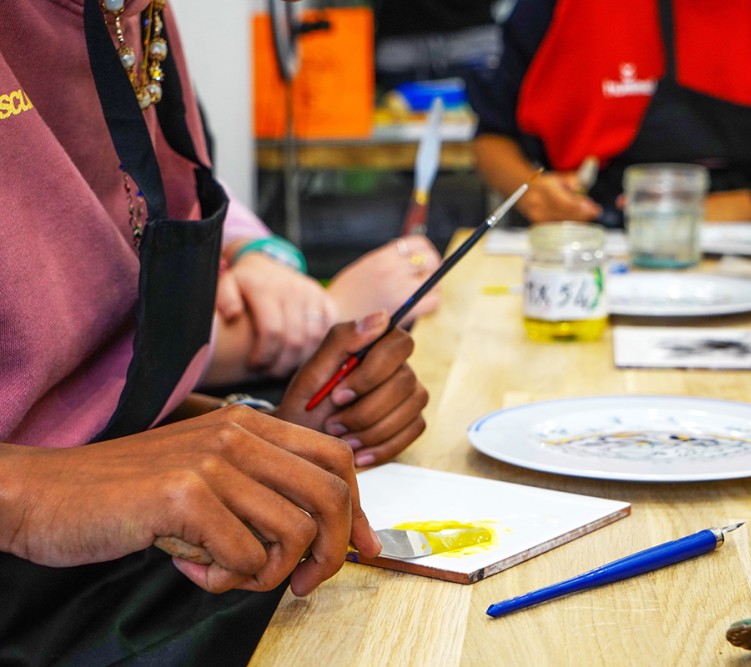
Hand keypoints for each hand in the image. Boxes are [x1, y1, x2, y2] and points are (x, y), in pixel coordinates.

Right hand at [0, 409, 380, 595]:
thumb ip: (262, 493)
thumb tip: (328, 537)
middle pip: (330, 494)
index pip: (335, 460)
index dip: (359, 510)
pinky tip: (191, 568)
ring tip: (226, 573)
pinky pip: (247, 557)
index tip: (363, 549)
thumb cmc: (130, 495)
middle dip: (332, 551)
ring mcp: (212, 462)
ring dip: (269, 573)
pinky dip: (226, 580)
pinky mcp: (185, 496)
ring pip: (293, 533)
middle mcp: (237, 434)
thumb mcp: (206, 477)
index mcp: (248, 425)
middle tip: (304, 584)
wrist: (46, 494)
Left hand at [217, 252, 337, 377]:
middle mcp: (293, 290)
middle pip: (295, 340)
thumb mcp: (227, 284)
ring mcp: (312, 294)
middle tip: (270, 372)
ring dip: (300, 359)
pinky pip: (328, 331)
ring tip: (284, 365)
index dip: (265, 355)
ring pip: (314, 339)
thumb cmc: (246, 283)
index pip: (272, 332)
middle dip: (282, 364)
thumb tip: (232, 315)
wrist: (269, 264)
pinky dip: (317, 347)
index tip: (254, 365)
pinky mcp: (325, 299)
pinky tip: (301, 353)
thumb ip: (224, 298)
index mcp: (266, 289)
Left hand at [276, 311, 427, 467]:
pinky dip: (384, 447)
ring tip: (342, 440)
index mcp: (375, 347)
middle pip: (405, 381)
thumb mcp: (311, 374)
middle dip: (366, 410)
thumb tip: (382, 317)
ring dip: (372, 430)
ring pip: (412, 408)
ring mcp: (411, 395)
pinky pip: (414, 430)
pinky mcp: (414, 421)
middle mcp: (399, 367)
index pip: (400, 342)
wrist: (304, 444)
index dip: (372, 371)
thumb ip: (342, 341)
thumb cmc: (306, 406)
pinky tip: (359, 454)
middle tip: (332, 424)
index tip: (338, 394)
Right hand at [325, 236, 442, 325]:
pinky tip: (420, 305)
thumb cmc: (348, 295)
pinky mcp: (406, 309)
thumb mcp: (365, 267)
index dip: (425, 251)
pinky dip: (431, 302)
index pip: (418, 243)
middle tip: (426, 277)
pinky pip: (433, 301)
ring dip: (432, 286)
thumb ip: (388, 261)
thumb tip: (413, 259)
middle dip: (433, 268)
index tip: (423, 260)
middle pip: (431, 260)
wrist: (334, 319)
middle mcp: (393, 270)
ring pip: (434, 281)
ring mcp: (400, 290)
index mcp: (383, 257)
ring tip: (421, 293)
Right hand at [518, 171, 601, 223]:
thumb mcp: (560, 177)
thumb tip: (583, 193)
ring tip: (588, 214)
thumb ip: (574, 182)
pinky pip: (558, 227)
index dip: (581, 208)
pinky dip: (569, 225)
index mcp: (545, 188)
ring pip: (563, 223)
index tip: (595, 209)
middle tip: (595, 212)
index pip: (566, 202)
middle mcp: (539, 204)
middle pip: (566, 215)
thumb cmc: (546, 184)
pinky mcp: (538, 225)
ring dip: (577, 220)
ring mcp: (537, 216)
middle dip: (583, 215)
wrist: (523, 190)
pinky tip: (577, 220)